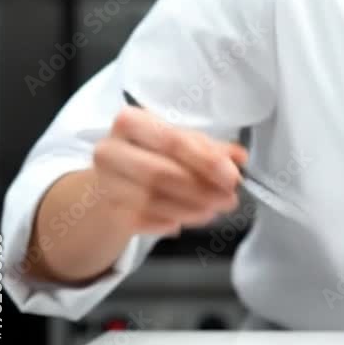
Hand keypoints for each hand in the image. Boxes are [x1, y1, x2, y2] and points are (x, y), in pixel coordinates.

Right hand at [92, 106, 247, 235]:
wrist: (114, 179)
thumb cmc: (152, 155)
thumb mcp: (182, 144)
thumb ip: (212, 149)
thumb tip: (239, 157)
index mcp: (131, 122)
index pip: (172, 140)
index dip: (206, 160)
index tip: (232, 177)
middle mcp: (110, 149)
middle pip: (160, 173)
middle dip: (201, 190)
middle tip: (229, 200)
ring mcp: (105, 181)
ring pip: (152, 200)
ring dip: (190, 209)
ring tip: (214, 211)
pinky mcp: (107, 209)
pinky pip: (141, 220)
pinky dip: (168, 222)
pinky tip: (183, 222)